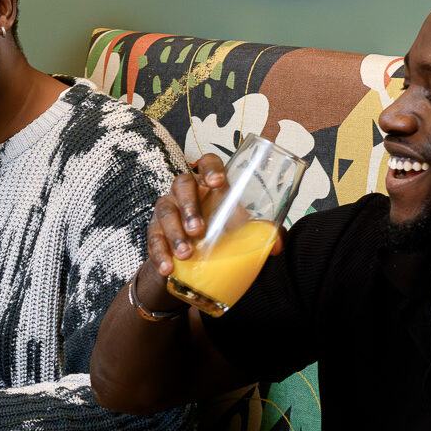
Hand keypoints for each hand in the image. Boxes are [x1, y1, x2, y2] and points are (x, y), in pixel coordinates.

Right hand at [140, 156, 283, 283]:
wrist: (193, 258)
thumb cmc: (219, 233)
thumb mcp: (239, 229)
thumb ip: (260, 233)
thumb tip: (277, 245)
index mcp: (208, 185)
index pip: (207, 162)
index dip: (210, 168)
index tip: (218, 182)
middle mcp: (185, 192)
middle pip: (181, 184)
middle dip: (189, 206)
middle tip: (198, 229)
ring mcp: (167, 209)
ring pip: (164, 211)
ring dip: (174, 233)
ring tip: (186, 253)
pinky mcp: (154, 232)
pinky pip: (153, 239)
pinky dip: (160, 254)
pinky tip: (168, 268)